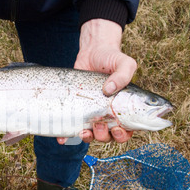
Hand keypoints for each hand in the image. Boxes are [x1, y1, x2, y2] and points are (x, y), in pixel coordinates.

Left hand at [57, 19, 135, 144]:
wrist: (92, 51)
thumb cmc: (112, 58)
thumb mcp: (124, 63)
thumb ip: (123, 75)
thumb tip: (109, 90)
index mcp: (124, 109)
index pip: (127, 130)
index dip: (123, 135)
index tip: (117, 128)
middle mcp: (108, 114)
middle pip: (108, 136)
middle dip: (104, 136)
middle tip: (99, 123)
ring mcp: (92, 113)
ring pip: (92, 135)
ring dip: (88, 137)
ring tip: (84, 130)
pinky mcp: (77, 110)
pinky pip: (72, 128)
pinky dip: (67, 136)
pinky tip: (62, 138)